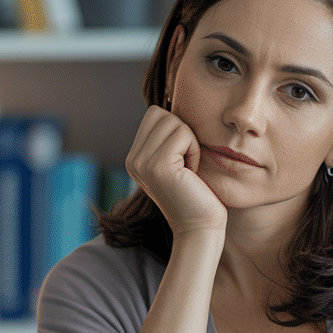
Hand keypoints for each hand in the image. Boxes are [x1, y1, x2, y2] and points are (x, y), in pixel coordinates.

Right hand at [126, 105, 226, 236]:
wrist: (200, 228)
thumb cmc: (197, 195)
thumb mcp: (177, 162)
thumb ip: (168, 139)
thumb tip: (175, 104)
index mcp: (134, 157)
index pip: (155, 114)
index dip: (177, 130)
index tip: (182, 159)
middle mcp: (132, 159)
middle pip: (161, 114)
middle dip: (182, 133)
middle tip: (187, 163)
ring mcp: (142, 163)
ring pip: (173, 121)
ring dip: (190, 142)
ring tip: (189, 169)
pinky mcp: (158, 166)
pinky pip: (183, 134)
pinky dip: (195, 150)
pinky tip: (192, 173)